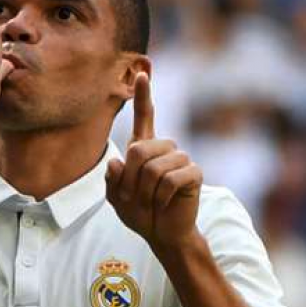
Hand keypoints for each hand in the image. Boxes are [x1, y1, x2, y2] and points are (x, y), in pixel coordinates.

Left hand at [105, 72, 203, 250]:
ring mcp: (181, 159)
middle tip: (133, 198)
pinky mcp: (194, 173)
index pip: (145, 117)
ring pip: (154, 167)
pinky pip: (171, 179)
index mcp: (144, 149)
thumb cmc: (140, 213)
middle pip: (139, 149)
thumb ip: (112, 180)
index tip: (141, 73)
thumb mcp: (116, 198)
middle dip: (130, 180)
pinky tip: (164, 204)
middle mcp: (164, 149)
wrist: (162, 233)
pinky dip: (161, 197)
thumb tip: (115, 161)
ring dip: (145, 191)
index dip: (144, 96)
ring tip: (150, 202)